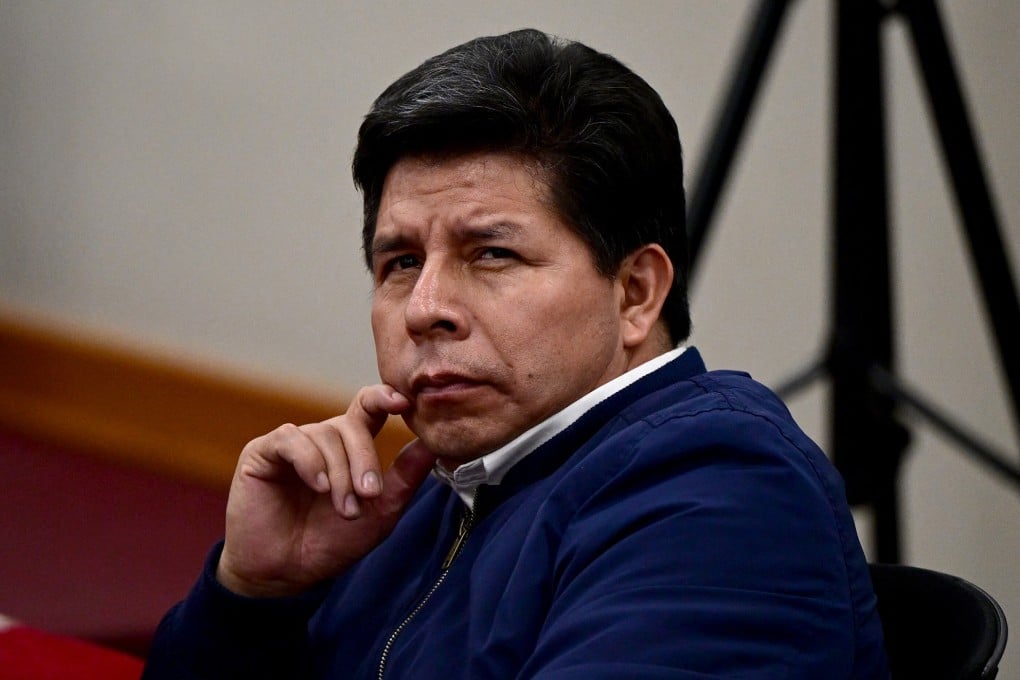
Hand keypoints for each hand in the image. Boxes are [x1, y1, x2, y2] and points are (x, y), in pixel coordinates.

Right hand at [216, 384, 435, 597]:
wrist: (285, 574)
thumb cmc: (332, 542)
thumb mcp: (381, 512)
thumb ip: (405, 477)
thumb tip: (433, 445)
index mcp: (350, 447)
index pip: (369, 408)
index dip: (385, 397)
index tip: (404, 402)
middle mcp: (322, 439)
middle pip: (352, 424)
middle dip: (365, 459)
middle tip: (369, 494)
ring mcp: (293, 444)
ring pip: (324, 434)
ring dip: (339, 474)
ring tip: (344, 508)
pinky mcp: (263, 452)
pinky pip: (291, 439)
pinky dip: (309, 461)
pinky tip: (317, 486)